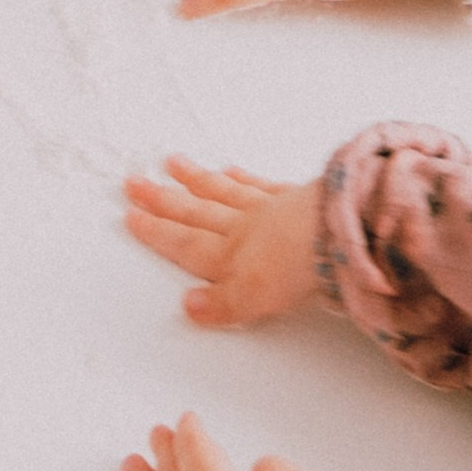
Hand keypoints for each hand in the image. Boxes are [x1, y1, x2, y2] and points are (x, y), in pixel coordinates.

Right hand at [124, 160, 323, 324]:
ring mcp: (268, 208)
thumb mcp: (254, 298)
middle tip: (135, 182)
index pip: (186, 244)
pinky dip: (243, 177)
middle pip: (196, 212)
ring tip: (173, 163)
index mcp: (230, 255)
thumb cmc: (299, 266)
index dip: (157, 232)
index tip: (131, 215)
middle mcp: (243, 227)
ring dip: (196, 180)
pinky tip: (231, 169)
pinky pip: (261, 185)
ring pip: (223, 192)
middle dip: (164, 200)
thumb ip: (221, 303)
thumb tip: (189, 307)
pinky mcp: (296, 199)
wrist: (339, 231)